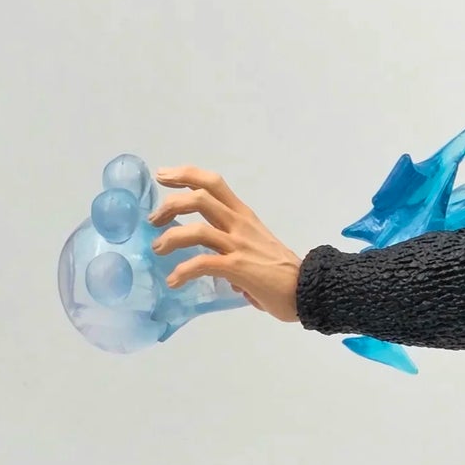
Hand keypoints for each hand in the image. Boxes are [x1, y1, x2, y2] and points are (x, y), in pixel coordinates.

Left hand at [150, 167, 301, 321]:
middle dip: (170, 203)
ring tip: (158, 249)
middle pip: (200, 198)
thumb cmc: (285, 273)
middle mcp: (240, 225)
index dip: (184, 175)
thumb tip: (216, 264)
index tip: (163, 176)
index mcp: (244, 216)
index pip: (213, 183)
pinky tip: (174, 281)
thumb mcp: (257, 246)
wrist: (309, 290)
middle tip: (154, 219)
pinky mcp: (239, 268)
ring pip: (197, 229)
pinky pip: (202, 264)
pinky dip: (182, 271)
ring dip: (170, 237)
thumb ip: (234, 248)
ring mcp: (239, 245)